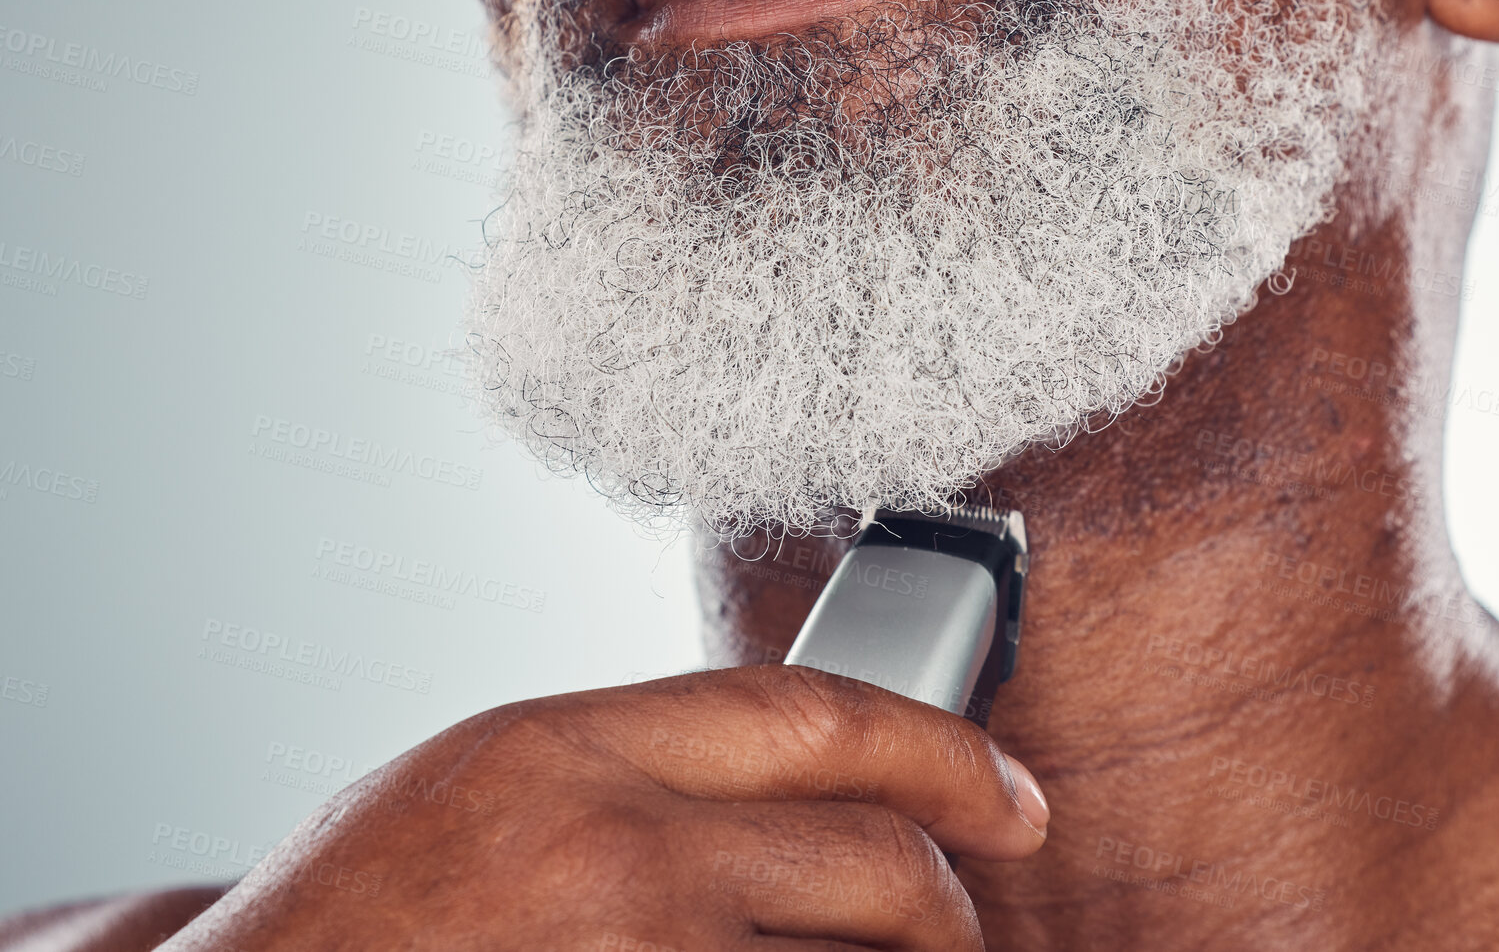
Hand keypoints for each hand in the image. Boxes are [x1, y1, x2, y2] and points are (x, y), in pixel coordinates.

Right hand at [162, 666, 1048, 950]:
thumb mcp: (479, 788)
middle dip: (948, 905)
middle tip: (964, 922)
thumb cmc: (349, 925)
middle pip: (876, 859)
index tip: (1007, 793)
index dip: (943, 753)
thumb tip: (793, 794)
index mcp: (564, 746)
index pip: (817, 716)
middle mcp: (614, 852)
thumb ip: (635, 772)